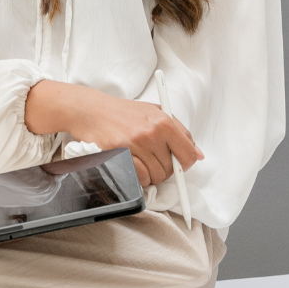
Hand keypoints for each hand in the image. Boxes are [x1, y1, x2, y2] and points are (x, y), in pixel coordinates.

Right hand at [22, 80, 202, 187]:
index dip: (184, 164)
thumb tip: (198, 155)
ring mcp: (134, 145)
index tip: (178, 164)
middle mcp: (151, 133)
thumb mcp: (154, 112)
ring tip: (142, 163)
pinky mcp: (119, 154)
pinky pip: (139, 177)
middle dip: (165, 170)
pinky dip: (139, 178)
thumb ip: (179, 132)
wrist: (91, 110)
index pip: (187, 154)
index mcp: (163, 122)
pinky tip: (134, 167)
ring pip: (155, 176)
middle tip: (153, 161)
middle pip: (170, 169)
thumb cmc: (123, 112)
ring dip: (151, 176)